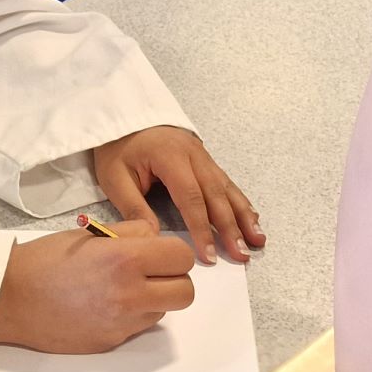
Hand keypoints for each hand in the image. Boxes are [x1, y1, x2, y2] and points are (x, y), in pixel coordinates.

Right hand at [0, 218, 195, 353]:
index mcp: (125, 259)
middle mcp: (130, 294)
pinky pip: (139, 327)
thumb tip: (157, 238)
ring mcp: (122, 323)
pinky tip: (106, 305)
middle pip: (185, 293)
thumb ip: (131, 234)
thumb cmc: (46, 259)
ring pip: (164, 312)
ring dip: (154, 299)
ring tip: (124, 288)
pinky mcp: (111, 342)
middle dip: (173, 280)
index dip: (173, 253)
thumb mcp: (91, 234)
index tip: (158, 252)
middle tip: (151, 272)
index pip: (182, 257)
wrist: (11, 298)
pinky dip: (133, 315)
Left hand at [92, 125, 264, 264]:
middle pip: (216, 194)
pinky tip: (251, 217)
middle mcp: (193, 154)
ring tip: (257, 239)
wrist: (124, 116)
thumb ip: (134, 208)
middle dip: (231, 227)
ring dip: (243, 215)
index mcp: (170, 157)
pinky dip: (239, 201)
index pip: (191, 198)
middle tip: (242, 254)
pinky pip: (225, 181)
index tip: (210, 255)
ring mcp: (202, 154)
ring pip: (226, 188)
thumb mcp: (114, 178)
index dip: (202, 229)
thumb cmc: (117, 148)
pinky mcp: (204, 158)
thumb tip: (155, 239)